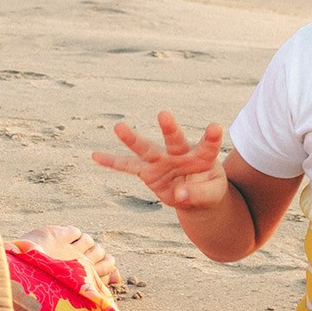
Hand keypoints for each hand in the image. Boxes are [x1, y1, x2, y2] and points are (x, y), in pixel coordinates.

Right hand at [93, 111, 229, 211]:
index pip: (207, 146)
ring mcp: (161, 161)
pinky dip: (112, 162)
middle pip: (174, 140)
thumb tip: (179, 195)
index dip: (211, 137)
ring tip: (118, 127)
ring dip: (133, 139)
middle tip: (164, 114)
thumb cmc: (207, 189)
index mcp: (202, 157)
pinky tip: (95, 156)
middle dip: (169, 128)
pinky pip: (128, 167)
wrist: (195, 195)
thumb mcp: (211, 195)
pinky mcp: (147, 171)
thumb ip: (198, 194)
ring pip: (146, 149)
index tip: (216, 127)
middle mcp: (179, 154)